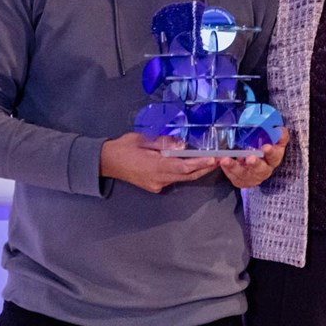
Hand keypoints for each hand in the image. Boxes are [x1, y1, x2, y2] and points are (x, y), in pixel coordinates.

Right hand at [100, 132, 219, 193]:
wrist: (106, 162)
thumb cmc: (124, 147)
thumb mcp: (143, 139)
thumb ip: (163, 143)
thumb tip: (182, 145)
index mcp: (155, 167)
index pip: (183, 167)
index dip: (200, 164)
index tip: (213, 160)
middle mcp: (158, 179)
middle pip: (186, 176)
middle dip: (203, 169)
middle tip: (219, 160)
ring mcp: (156, 184)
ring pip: (181, 179)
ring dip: (195, 171)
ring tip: (209, 161)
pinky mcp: (154, 186)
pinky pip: (173, 179)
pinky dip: (184, 172)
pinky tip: (190, 164)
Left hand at [219, 127, 288, 188]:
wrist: (256, 161)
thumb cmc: (264, 148)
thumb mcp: (273, 140)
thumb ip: (277, 134)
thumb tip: (279, 128)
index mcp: (274, 159)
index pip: (275, 156)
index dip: (271, 152)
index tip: (266, 147)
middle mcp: (265, 170)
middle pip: (261, 169)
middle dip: (255, 164)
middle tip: (249, 158)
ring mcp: (253, 178)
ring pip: (244, 174)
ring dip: (235, 167)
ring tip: (226, 160)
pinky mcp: (242, 181)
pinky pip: (234, 178)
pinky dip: (227, 170)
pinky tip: (222, 163)